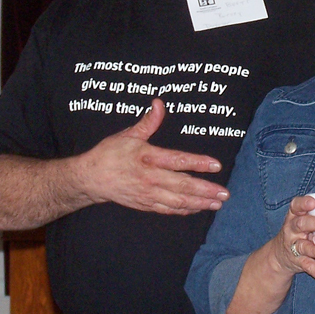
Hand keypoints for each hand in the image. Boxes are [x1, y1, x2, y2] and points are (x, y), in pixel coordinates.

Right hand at [80, 98, 229, 214]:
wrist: (90, 179)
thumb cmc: (109, 154)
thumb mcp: (128, 135)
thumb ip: (148, 122)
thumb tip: (159, 103)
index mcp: (147, 157)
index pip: (177, 160)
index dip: (198, 163)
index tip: (216, 165)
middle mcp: (149, 178)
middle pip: (182, 186)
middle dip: (206, 190)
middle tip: (224, 193)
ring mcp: (148, 193)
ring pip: (178, 201)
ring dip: (199, 203)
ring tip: (217, 204)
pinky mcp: (145, 205)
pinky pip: (168, 209)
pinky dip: (184, 210)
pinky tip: (198, 209)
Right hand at [270, 195, 314, 284]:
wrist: (279, 256)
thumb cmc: (299, 232)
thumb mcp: (303, 220)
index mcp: (295, 216)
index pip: (296, 206)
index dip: (303, 203)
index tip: (313, 202)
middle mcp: (292, 229)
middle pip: (301, 224)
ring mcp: (293, 246)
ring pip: (303, 246)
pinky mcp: (297, 261)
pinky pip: (307, 267)